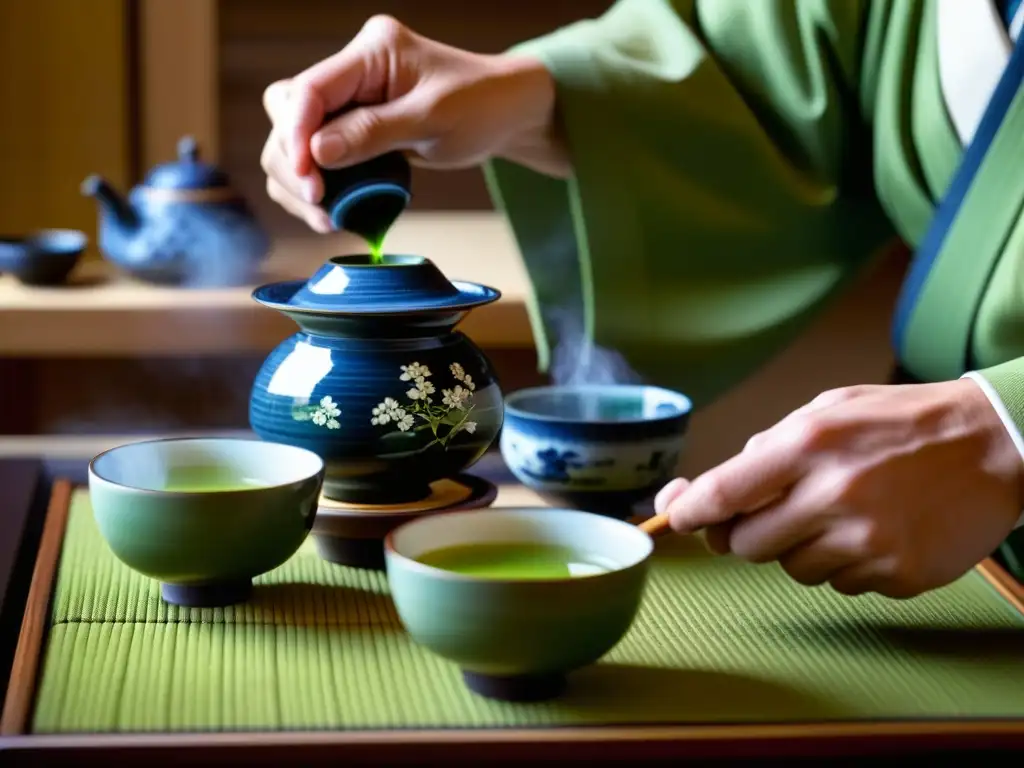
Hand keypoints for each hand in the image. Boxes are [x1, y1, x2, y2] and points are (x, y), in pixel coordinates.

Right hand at [259, 15, 568, 231]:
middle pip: (287, 112)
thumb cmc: (482, 105)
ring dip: (298, 181)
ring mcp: (349, 101)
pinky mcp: (351, 128)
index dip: (297, 135)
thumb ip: (374, 133)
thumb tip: (317, 152)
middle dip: (293, 162)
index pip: (308, 89)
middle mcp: (351, 72)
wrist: (506, 113)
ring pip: (292, 139)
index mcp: (371, 52)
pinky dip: (315, 188)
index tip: (309, 178)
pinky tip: (331, 213)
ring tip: (326, 217)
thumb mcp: (434, 120)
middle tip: (319, 204)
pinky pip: (314, 157)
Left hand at [654, 381, 1023, 597]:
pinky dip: (844, 562)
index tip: (675, 518)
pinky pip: (839, 584)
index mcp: (809, 445)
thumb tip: (705, 492)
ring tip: (840, 512)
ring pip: (790, 569)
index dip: (688, 511)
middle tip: (772, 511)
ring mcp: (868, 542)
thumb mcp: (827, 410)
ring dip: (798, 547)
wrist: (996, 445)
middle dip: (746, 533)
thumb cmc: (901, 423)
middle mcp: (833, 495)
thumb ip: (765, 449)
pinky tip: (874, 529)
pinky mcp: (897, 575)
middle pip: (746, 546)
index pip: (723, 494)